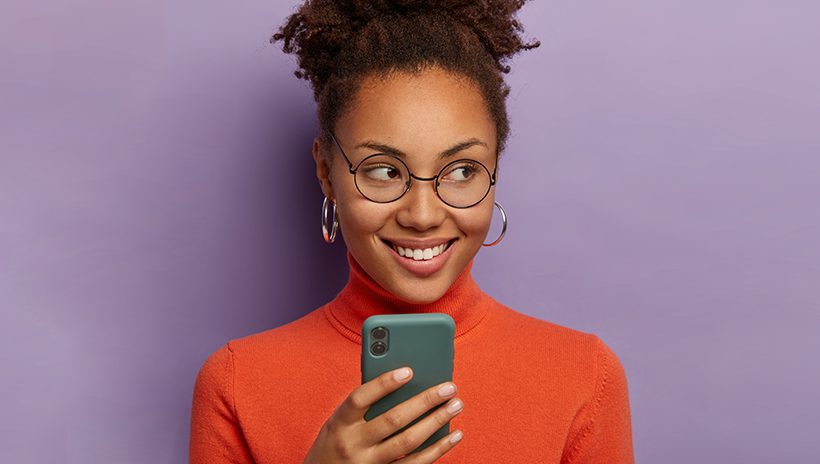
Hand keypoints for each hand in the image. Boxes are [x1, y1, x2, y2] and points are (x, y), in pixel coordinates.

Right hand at [303, 367, 463, 462]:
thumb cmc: (337, 441)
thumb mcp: (339, 421)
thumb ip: (365, 405)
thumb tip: (406, 381)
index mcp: (339, 423)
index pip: (360, 398)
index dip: (384, 383)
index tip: (409, 370)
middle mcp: (353, 444)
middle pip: (393, 420)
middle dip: (424, 401)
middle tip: (449, 387)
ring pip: (408, 442)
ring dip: (436, 422)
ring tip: (456, 405)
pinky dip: (438, 449)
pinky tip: (455, 435)